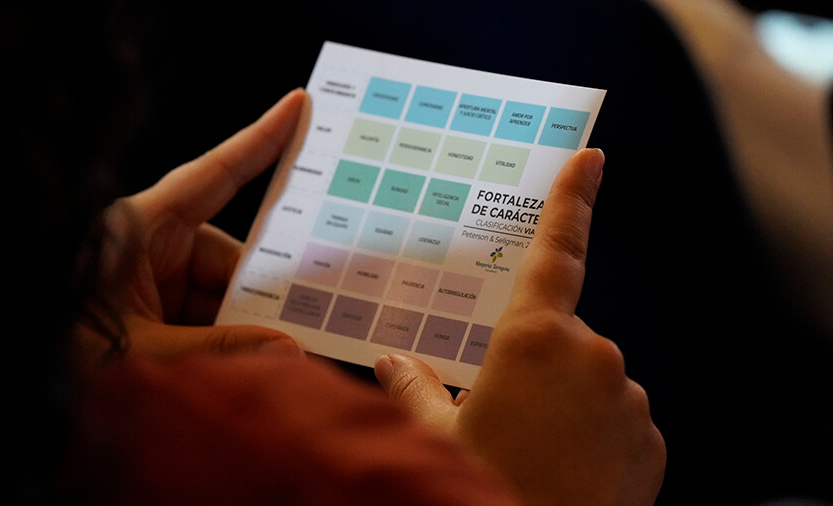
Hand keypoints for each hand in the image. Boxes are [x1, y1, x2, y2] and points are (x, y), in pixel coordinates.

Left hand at [77, 89, 308, 358]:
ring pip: (219, 291)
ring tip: (268, 358)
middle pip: (226, 254)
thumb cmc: (60, 350)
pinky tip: (243, 364)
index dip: (259, 141)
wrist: (10, 378)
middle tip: (303, 320)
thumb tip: (287, 350)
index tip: (298, 106)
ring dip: (242, 325)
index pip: (212, 176)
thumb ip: (217, 349)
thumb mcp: (143, 349)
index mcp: (138, 226)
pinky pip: (203, 315)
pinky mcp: (149, 308)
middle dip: (260, 291)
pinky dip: (224, 339)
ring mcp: (150, 279)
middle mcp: (148, 245)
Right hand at [375, 149, 665, 504]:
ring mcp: (629, 398)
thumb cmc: (488, 490)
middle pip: (559, 339)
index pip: (556, 253)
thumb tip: (393, 365)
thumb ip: (416, 392)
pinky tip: (566, 468)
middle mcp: (593, 357)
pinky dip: (592, 434)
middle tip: (502, 415)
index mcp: (535, 341)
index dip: (572, 200)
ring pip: (589, 382)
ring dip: (562, 403)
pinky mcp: (652, 438)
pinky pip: (616, 419)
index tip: (589, 159)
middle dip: (532, 366)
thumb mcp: (438, 440)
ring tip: (531, 452)